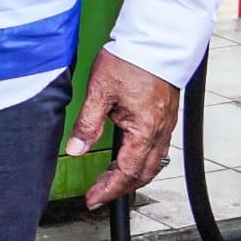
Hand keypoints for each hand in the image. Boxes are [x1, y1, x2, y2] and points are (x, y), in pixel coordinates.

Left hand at [72, 49, 182, 208]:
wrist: (156, 41)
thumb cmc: (129, 61)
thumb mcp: (99, 92)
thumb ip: (87, 124)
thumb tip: (75, 150)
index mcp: (144, 129)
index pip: (126, 171)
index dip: (109, 188)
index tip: (92, 199)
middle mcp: (160, 131)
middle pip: (143, 173)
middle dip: (120, 188)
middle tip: (99, 196)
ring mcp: (165, 125)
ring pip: (153, 163)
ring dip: (132, 177)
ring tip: (110, 182)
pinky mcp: (165, 117)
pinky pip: (157, 149)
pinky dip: (141, 162)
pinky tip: (127, 159)